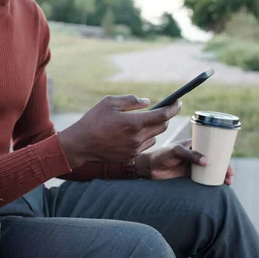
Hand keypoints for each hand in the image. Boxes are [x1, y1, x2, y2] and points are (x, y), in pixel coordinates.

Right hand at [58, 95, 180, 167]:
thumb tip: (147, 102)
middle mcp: (137, 138)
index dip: (173, 108)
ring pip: (155, 137)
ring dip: (153, 129)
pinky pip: (145, 145)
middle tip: (160, 110)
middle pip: (162, 127)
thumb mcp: (109, 102)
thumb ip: (131, 101)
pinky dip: (144, 138)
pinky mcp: (130, 157)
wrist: (80, 144)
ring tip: (141, 122)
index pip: (162, 115)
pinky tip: (132, 133)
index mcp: (133, 123)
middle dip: (164, 117)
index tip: (178, 102)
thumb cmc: (93, 120)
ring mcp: (134, 150)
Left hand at [134, 139, 234, 184]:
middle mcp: (195, 154)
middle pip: (214, 159)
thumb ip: (191, 155)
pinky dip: (212, 182)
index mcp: (194, 144)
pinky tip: (219, 186)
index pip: (211, 146)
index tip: (230, 156)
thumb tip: (208, 161)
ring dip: (220, 175)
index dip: (222, 151)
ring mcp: (193, 165)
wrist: (149, 168)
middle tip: (231, 174)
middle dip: (225, 166)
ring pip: (211, 170)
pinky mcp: (189, 176)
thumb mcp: (176, 152)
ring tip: (228, 182)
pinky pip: (204, 179)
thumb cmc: (161, 155)